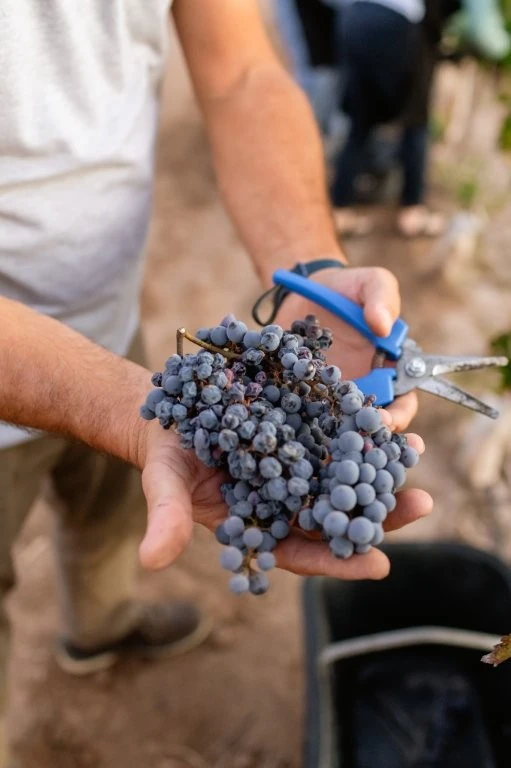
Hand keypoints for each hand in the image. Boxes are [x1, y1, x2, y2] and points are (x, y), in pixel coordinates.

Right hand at [138, 422, 431, 579]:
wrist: (169, 415)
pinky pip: (336, 433)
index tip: (379, 565)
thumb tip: (152, 561)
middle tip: (421, 505)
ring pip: (344, 474)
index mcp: (261, 527)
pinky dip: (361, 428)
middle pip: (338, 516)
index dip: (338, 561)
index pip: (305, 553)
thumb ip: (166, 520)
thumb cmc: (165, 458)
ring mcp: (297, 466)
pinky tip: (389, 416)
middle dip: (379, 514)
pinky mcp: (300, 430)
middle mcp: (287, 501)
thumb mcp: (163, 484)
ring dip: (381, 467)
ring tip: (415, 451)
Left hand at [276, 266, 417, 431]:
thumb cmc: (347, 287)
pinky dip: (300, 427)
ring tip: (325, 451)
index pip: (402, 402)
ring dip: (334, 441)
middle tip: (354, 441)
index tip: (385, 421)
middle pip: (370, 424)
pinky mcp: (301, 395)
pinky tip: (292, 434)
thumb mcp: (370, 283)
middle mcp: (363, 390)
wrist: (305, 288)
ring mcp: (330, 396)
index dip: (398, 416)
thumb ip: (382, 299)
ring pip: (337, 427)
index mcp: (389, 370)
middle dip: (367, 438)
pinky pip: (303, 415)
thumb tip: (383, 326)